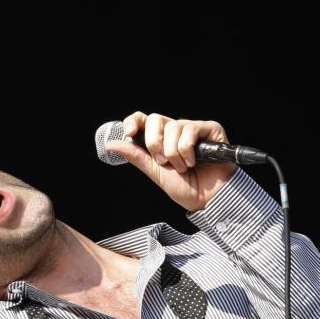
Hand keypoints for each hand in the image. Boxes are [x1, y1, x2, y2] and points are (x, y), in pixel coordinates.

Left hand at [105, 111, 236, 211]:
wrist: (208, 199)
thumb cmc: (185, 187)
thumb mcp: (154, 171)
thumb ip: (135, 155)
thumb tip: (110, 143)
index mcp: (160, 139)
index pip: (143, 120)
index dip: (134, 121)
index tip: (130, 132)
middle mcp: (175, 131)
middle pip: (155, 119)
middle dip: (155, 143)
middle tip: (163, 162)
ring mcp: (192, 128)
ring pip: (173, 127)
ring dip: (174, 153)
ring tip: (183, 167)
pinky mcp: (209, 129)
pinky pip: (190, 130)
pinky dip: (187, 150)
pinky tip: (194, 161)